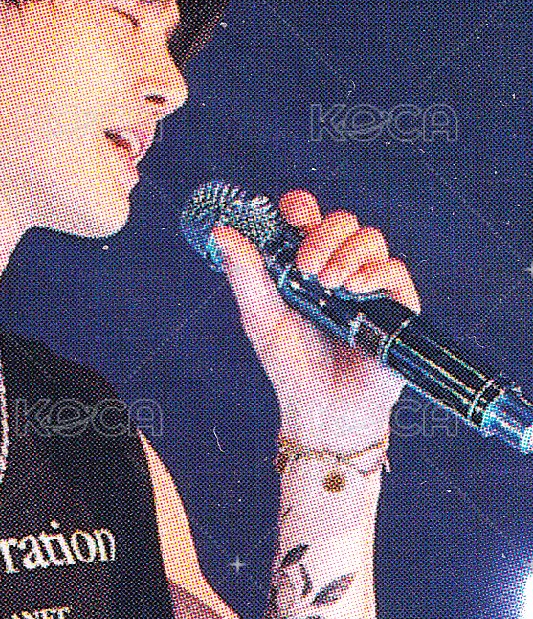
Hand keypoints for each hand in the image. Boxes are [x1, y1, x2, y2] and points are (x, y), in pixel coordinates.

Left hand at [211, 189, 421, 445]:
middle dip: (322, 236)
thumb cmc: (291, 366)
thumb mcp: (260, 317)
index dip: (300, 208)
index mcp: (307, 264)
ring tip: (329, 284)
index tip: (290, 218)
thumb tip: (221, 231)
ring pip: (370, 238)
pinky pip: (394, 269)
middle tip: (306, 269)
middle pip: (342, 221)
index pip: (308, 217)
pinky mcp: (397, 305)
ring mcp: (370, 284)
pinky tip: (353, 290)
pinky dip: (374, 272)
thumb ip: (245, 274)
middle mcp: (340, 267)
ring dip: (347, 253)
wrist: (323, 410)